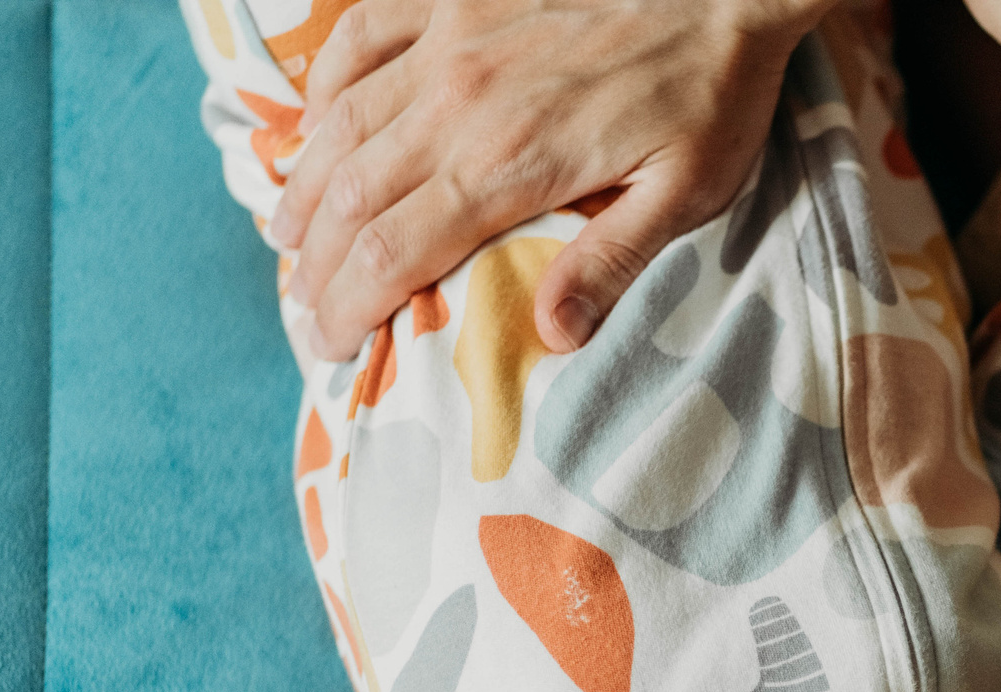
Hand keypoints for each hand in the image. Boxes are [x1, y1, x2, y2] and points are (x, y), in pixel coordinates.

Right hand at [271, 0, 830, 360]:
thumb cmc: (712, 94)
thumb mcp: (685, 194)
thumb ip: (612, 262)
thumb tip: (552, 334)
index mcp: (511, 162)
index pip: (397, 252)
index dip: (350, 304)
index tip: (327, 344)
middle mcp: (459, 100)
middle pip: (354, 196)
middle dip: (317, 262)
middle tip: (302, 309)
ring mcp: (448, 40)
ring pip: (342, 123)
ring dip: (306, 185)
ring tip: (289, 237)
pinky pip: (360, 37)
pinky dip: (326, 87)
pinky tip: (316, 125)